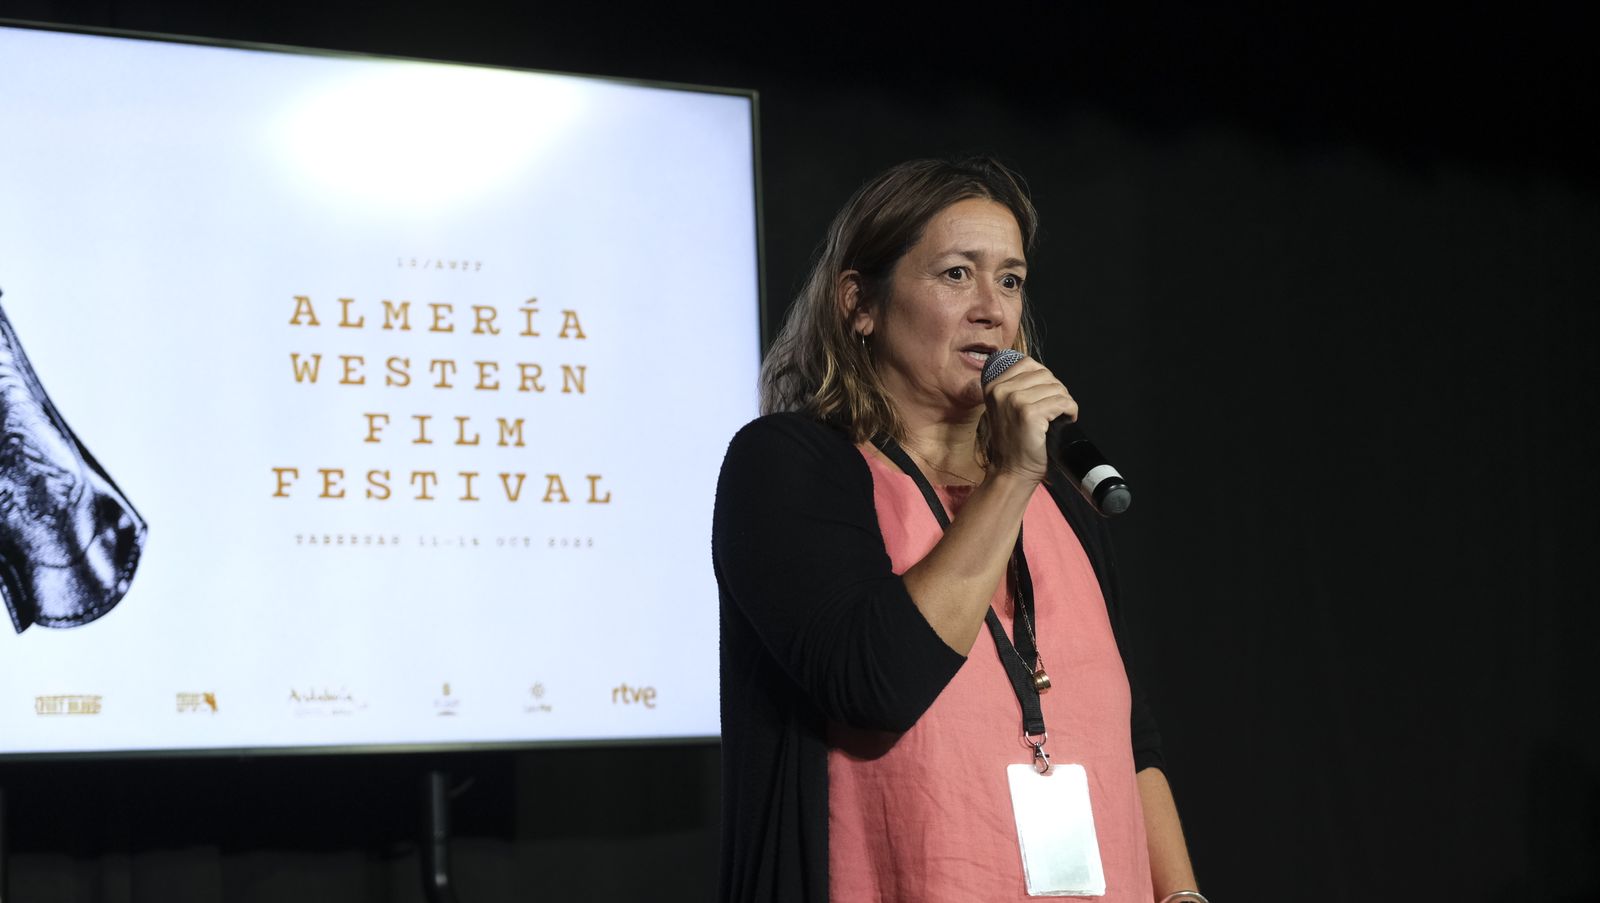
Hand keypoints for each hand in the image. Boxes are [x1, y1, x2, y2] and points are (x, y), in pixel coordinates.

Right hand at [983, 355, 1076, 481]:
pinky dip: (1071, 411)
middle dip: (1056, 390)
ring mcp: (1014, 401)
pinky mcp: (1029, 414)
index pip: (1027, 363)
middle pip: (1044, 374)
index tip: (1047, 395)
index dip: (1044, 378)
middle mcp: (1001, 390)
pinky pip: (1062, 402)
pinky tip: (1067, 419)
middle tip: (1057, 409)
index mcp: (993, 386)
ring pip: (1055, 387)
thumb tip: (1043, 374)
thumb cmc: (1013, 443)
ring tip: (1060, 415)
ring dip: (1064, 401)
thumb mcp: (1005, 409)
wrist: (1011, 471)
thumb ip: (1015, 388)